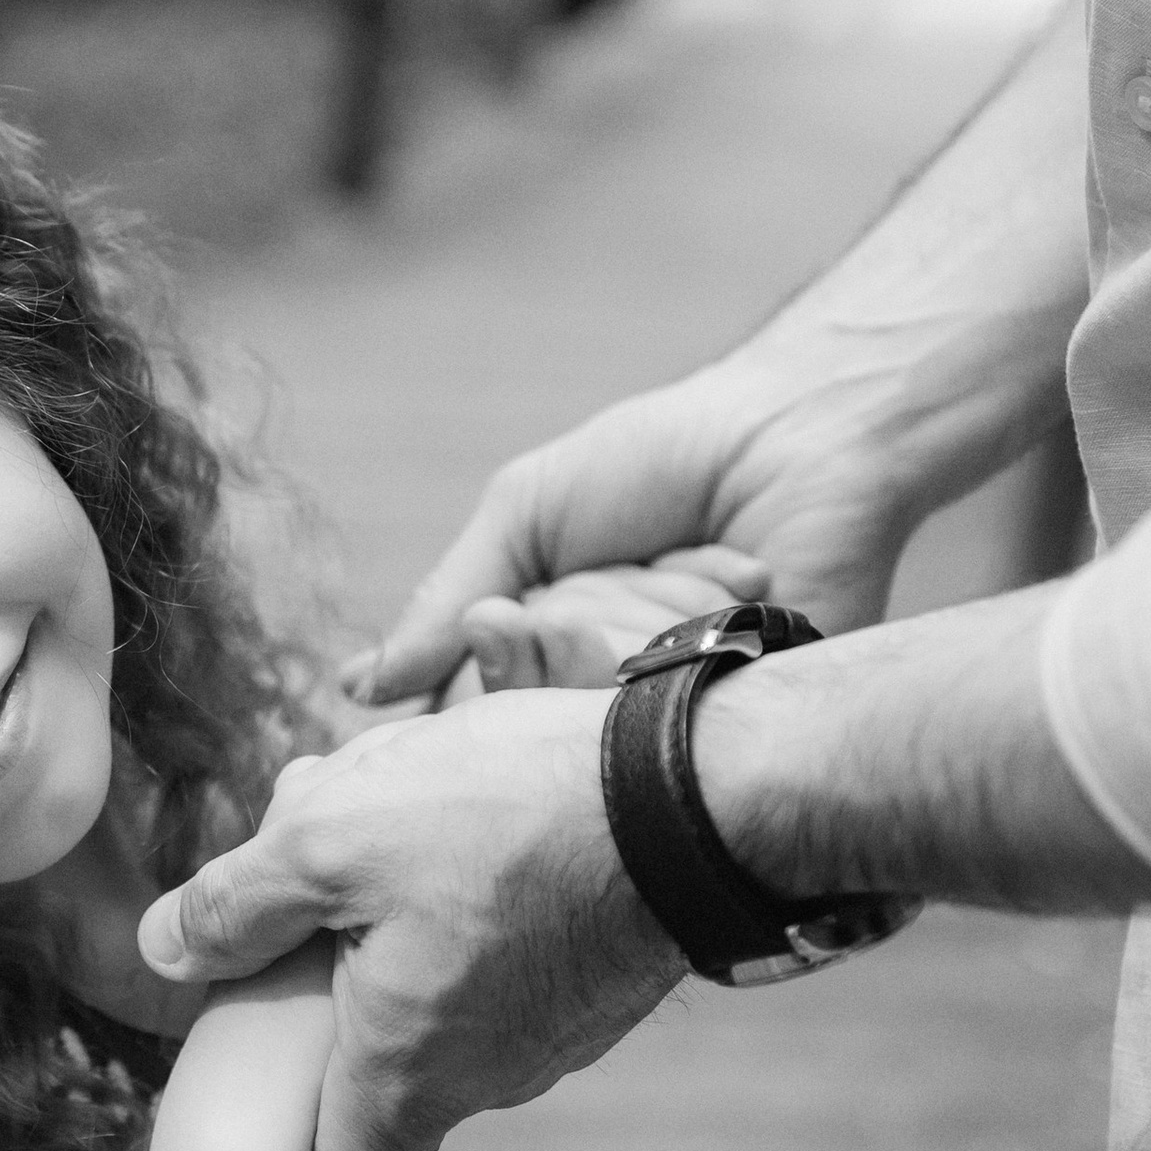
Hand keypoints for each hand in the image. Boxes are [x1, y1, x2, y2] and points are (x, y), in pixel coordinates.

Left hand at [141, 694, 682, 1150]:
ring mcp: (543, 1032)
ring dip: (389, 915)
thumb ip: (238, 902)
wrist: (700, 796)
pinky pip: (485, 957)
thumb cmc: (513, 817)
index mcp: (404, 1066)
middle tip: (301, 879)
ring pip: (425, 989)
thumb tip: (163, 951)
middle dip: (318, 989)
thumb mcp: (333, 837)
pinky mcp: (583, 982)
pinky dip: (451, 898)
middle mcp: (480, 1074)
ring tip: (383, 810)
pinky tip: (457, 816)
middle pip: (365, 1058)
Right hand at [345, 343, 923, 708]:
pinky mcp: (751, 718)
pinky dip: (701, 607)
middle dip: (566, 618)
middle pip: (535, 712)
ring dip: (637, 602)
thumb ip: (444, 601)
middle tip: (605, 566)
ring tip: (685, 549)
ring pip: (605, 706)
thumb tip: (356, 691)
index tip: (502, 620)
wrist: (794, 432)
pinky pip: (685, 700)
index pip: (473, 710)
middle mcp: (605, 698)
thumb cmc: (659, 460)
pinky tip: (743, 567)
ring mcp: (678, 715)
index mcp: (547, 657)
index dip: (481, 667)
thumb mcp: (527, 511)